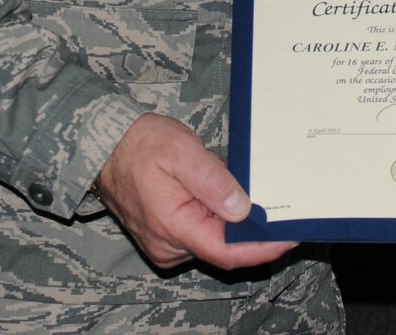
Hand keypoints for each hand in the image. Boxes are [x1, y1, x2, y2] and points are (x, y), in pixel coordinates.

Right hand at [94, 113, 293, 272]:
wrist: (106, 145)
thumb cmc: (140, 144)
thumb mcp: (182, 152)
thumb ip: (214, 182)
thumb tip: (243, 209)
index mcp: (173, 227)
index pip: (226, 252)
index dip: (262, 247)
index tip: (289, 236)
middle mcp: (169, 246)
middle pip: (224, 246)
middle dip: (249, 225)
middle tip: (269, 194)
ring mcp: (167, 244)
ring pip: (213, 238)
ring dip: (230, 217)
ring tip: (229, 180)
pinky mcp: (168, 237)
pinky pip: (201, 232)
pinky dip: (215, 216)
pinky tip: (216, 191)